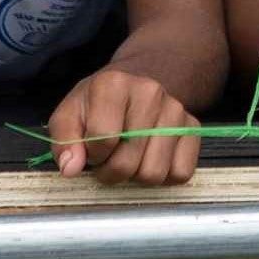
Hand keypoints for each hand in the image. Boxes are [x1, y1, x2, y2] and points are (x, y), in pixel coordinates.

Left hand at [46, 67, 199, 185]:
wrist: (137, 81)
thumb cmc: (98, 103)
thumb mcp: (70, 114)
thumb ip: (64, 141)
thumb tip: (71, 168)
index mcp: (113, 84)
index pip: (103, 140)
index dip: (92, 156)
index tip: (91, 151)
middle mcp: (150, 92)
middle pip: (128, 163)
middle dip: (111, 172)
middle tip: (107, 160)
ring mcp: (176, 110)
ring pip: (155, 173)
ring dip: (136, 176)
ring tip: (128, 158)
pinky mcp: (194, 127)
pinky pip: (181, 173)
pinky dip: (164, 176)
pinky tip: (150, 159)